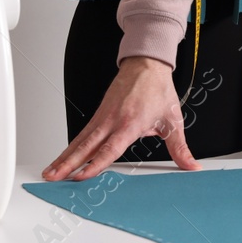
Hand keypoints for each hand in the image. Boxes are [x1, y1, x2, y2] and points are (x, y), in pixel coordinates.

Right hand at [41, 56, 198, 180]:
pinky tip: (62, 159)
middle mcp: (113, 120)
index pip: (110, 148)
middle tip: (53, 178)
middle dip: (69, 163)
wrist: (147, 64)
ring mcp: (103, 117)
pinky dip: (70, 147)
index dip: (96, 164)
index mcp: (131, 123)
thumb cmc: (158, 90)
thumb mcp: (173, 121)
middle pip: (87, 146)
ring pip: (80, 140)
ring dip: (64, 157)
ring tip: (50, 172)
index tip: (81, 176)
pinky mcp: (99, 115)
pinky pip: (82, 134)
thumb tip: (191, 166)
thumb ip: (180, 148)